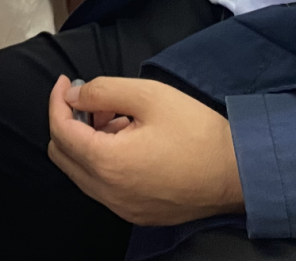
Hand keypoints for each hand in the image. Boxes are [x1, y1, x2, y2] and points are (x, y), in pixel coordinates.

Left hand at [47, 76, 243, 225]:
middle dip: (68, 121)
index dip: (57, 101)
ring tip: (117, 116)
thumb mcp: (149, 96)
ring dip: (86, 141)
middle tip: (93, 99)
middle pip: (62, 154)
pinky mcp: (136, 213)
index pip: (60, 130)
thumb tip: (75, 95)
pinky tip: (128, 140)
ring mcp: (122, 208)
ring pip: (81, 172)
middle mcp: (108, 193)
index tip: (66, 82)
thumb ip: (104, 90)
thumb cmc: (197, 132)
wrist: (238, 173)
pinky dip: (102, 160)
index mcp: (107, 163)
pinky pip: (102, 186)